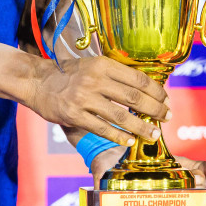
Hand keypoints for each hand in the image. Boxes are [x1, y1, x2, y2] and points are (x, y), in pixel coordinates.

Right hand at [23, 55, 166, 145]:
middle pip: (134, 97)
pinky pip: (102, 128)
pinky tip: (130, 141)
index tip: (166, 100)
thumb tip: (145, 90)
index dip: (156, 91)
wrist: (37, 82)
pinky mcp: (74, 115)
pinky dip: (118, 136)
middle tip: (167, 117)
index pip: (138, 79)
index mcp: (103, 64)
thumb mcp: (93, 66)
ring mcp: (84, 98)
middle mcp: (95, 79)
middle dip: (155, 109)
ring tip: (153, 134)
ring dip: (141, 127)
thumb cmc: (69, 75)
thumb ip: (115, 76)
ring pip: (121, 115)